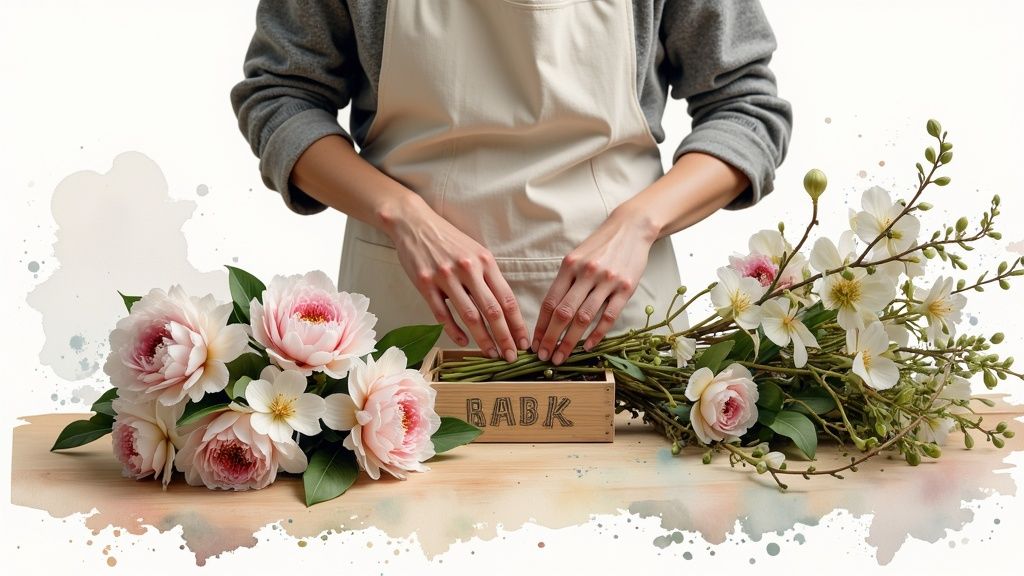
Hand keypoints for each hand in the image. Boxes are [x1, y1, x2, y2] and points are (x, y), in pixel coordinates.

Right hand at [385, 195, 529, 362]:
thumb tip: (504, 308)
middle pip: (492, 310)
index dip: (517, 323)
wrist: (415, 223)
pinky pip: (442, 314)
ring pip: (469, 315)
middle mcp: (468, 269)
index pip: (507, 298)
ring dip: (482, 339)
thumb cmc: (449, 240)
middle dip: (505, 337)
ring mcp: (445, 277)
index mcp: (485, 261)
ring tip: (491, 354)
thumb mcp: (475, 251)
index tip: (523, 342)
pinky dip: (454, 331)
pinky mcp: (425, 284)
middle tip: (511, 357)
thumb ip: (489, 277)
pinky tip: (463, 341)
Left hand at [532, 206, 659, 364]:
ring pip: (584, 318)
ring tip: (561, 356)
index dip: (540, 325)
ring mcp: (607, 281)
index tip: (534, 343)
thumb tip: (550, 313)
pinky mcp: (626, 288)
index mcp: (569, 265)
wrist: (631, 228)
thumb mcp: (576, 256)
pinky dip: (596, 334)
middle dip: (550, 338)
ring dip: (570, 341)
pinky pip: (608, 316)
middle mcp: (586, 273)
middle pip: (564, 312)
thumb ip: (565, 281)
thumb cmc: (600, 246)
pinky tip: (587, 346)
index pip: (550, 301)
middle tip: (544, 357)